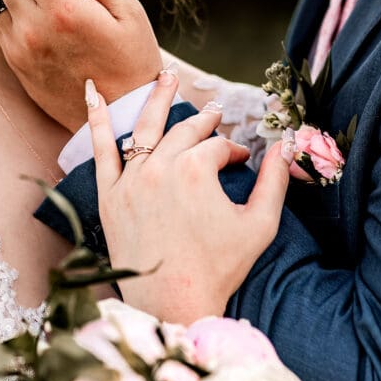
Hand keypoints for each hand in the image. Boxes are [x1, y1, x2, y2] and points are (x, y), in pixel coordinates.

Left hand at [86, 70, 292, 323]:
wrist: (173, 304)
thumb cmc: (220, 268)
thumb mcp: (260, 224)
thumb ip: (276, 181)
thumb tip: (287, 146)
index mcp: (197, 170)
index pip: (220, 146)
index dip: (236, 152)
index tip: (244, 163)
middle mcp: (161, 167)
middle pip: (185, 132)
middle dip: (204, 122)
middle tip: (214, 114)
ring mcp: (131, 180)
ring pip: (146, 128)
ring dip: (157, 98)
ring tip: (167, 76)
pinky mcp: (109, 196)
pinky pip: (100, 149)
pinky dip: (96, 118)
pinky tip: (93, 91)